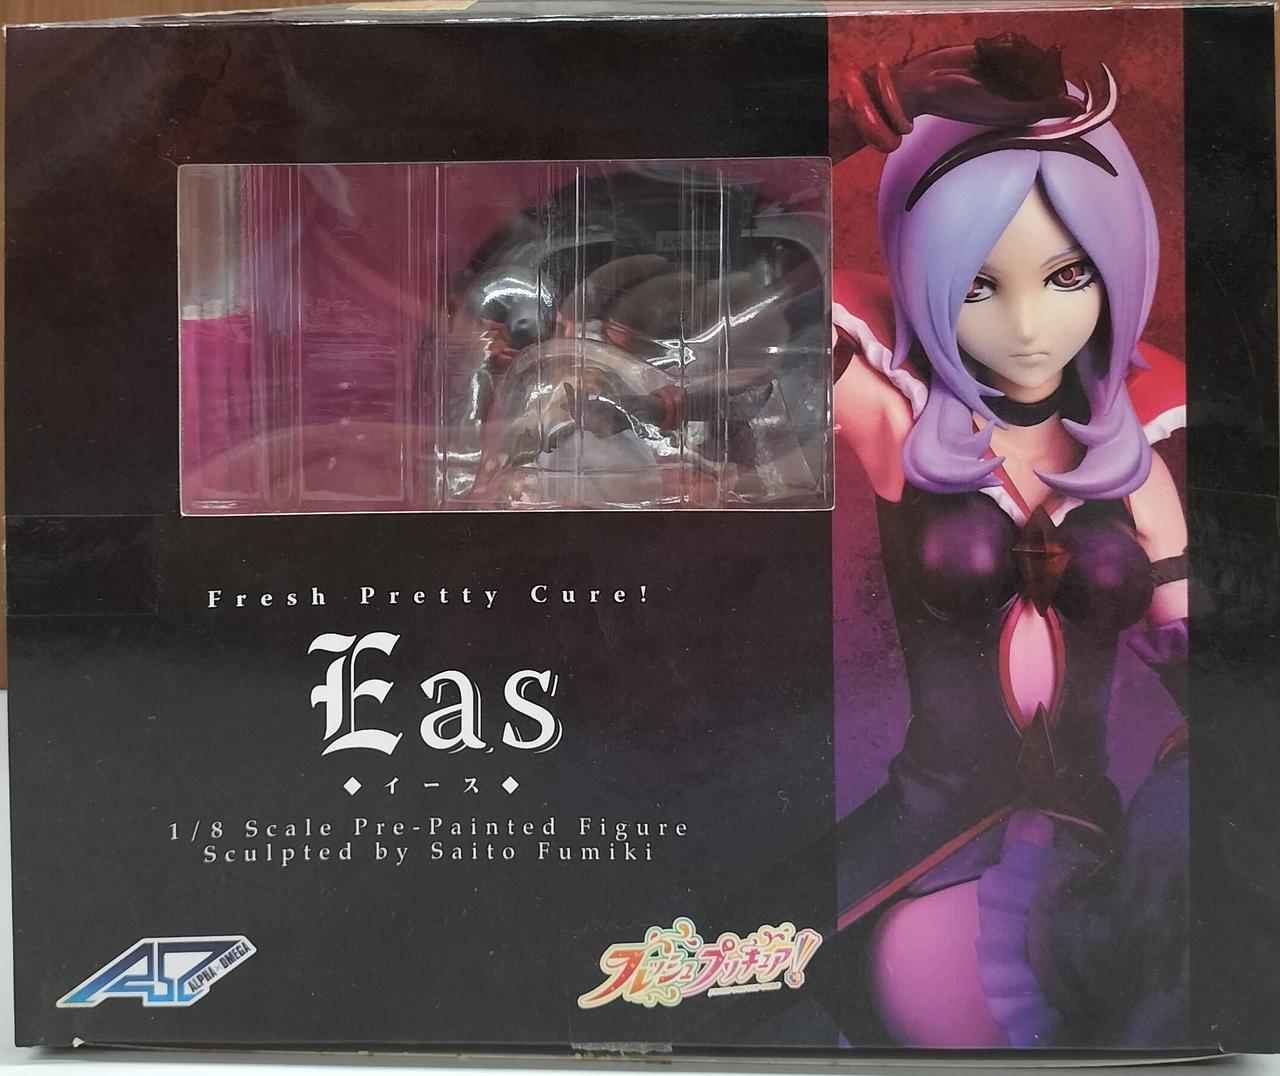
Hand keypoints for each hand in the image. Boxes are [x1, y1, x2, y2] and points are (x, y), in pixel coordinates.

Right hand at [893, 35, 1083, 126]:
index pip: (1051, 94)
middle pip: (1043, 72)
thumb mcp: (1004, 110)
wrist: (927, 82)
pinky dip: (1003, 43)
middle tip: (1008, 66)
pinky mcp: (994, 54)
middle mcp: (1014, 91)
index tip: (1040, 71)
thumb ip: (1042, 109)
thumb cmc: (960, 102)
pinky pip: (1012, 42)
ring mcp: (1004, 71)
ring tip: (988, 63)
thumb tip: (1079, 109)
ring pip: (1030, 54)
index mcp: (1018, 110)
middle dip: (1033, 63)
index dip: (1051, 82)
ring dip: (1015, 53)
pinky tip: (983, 52)